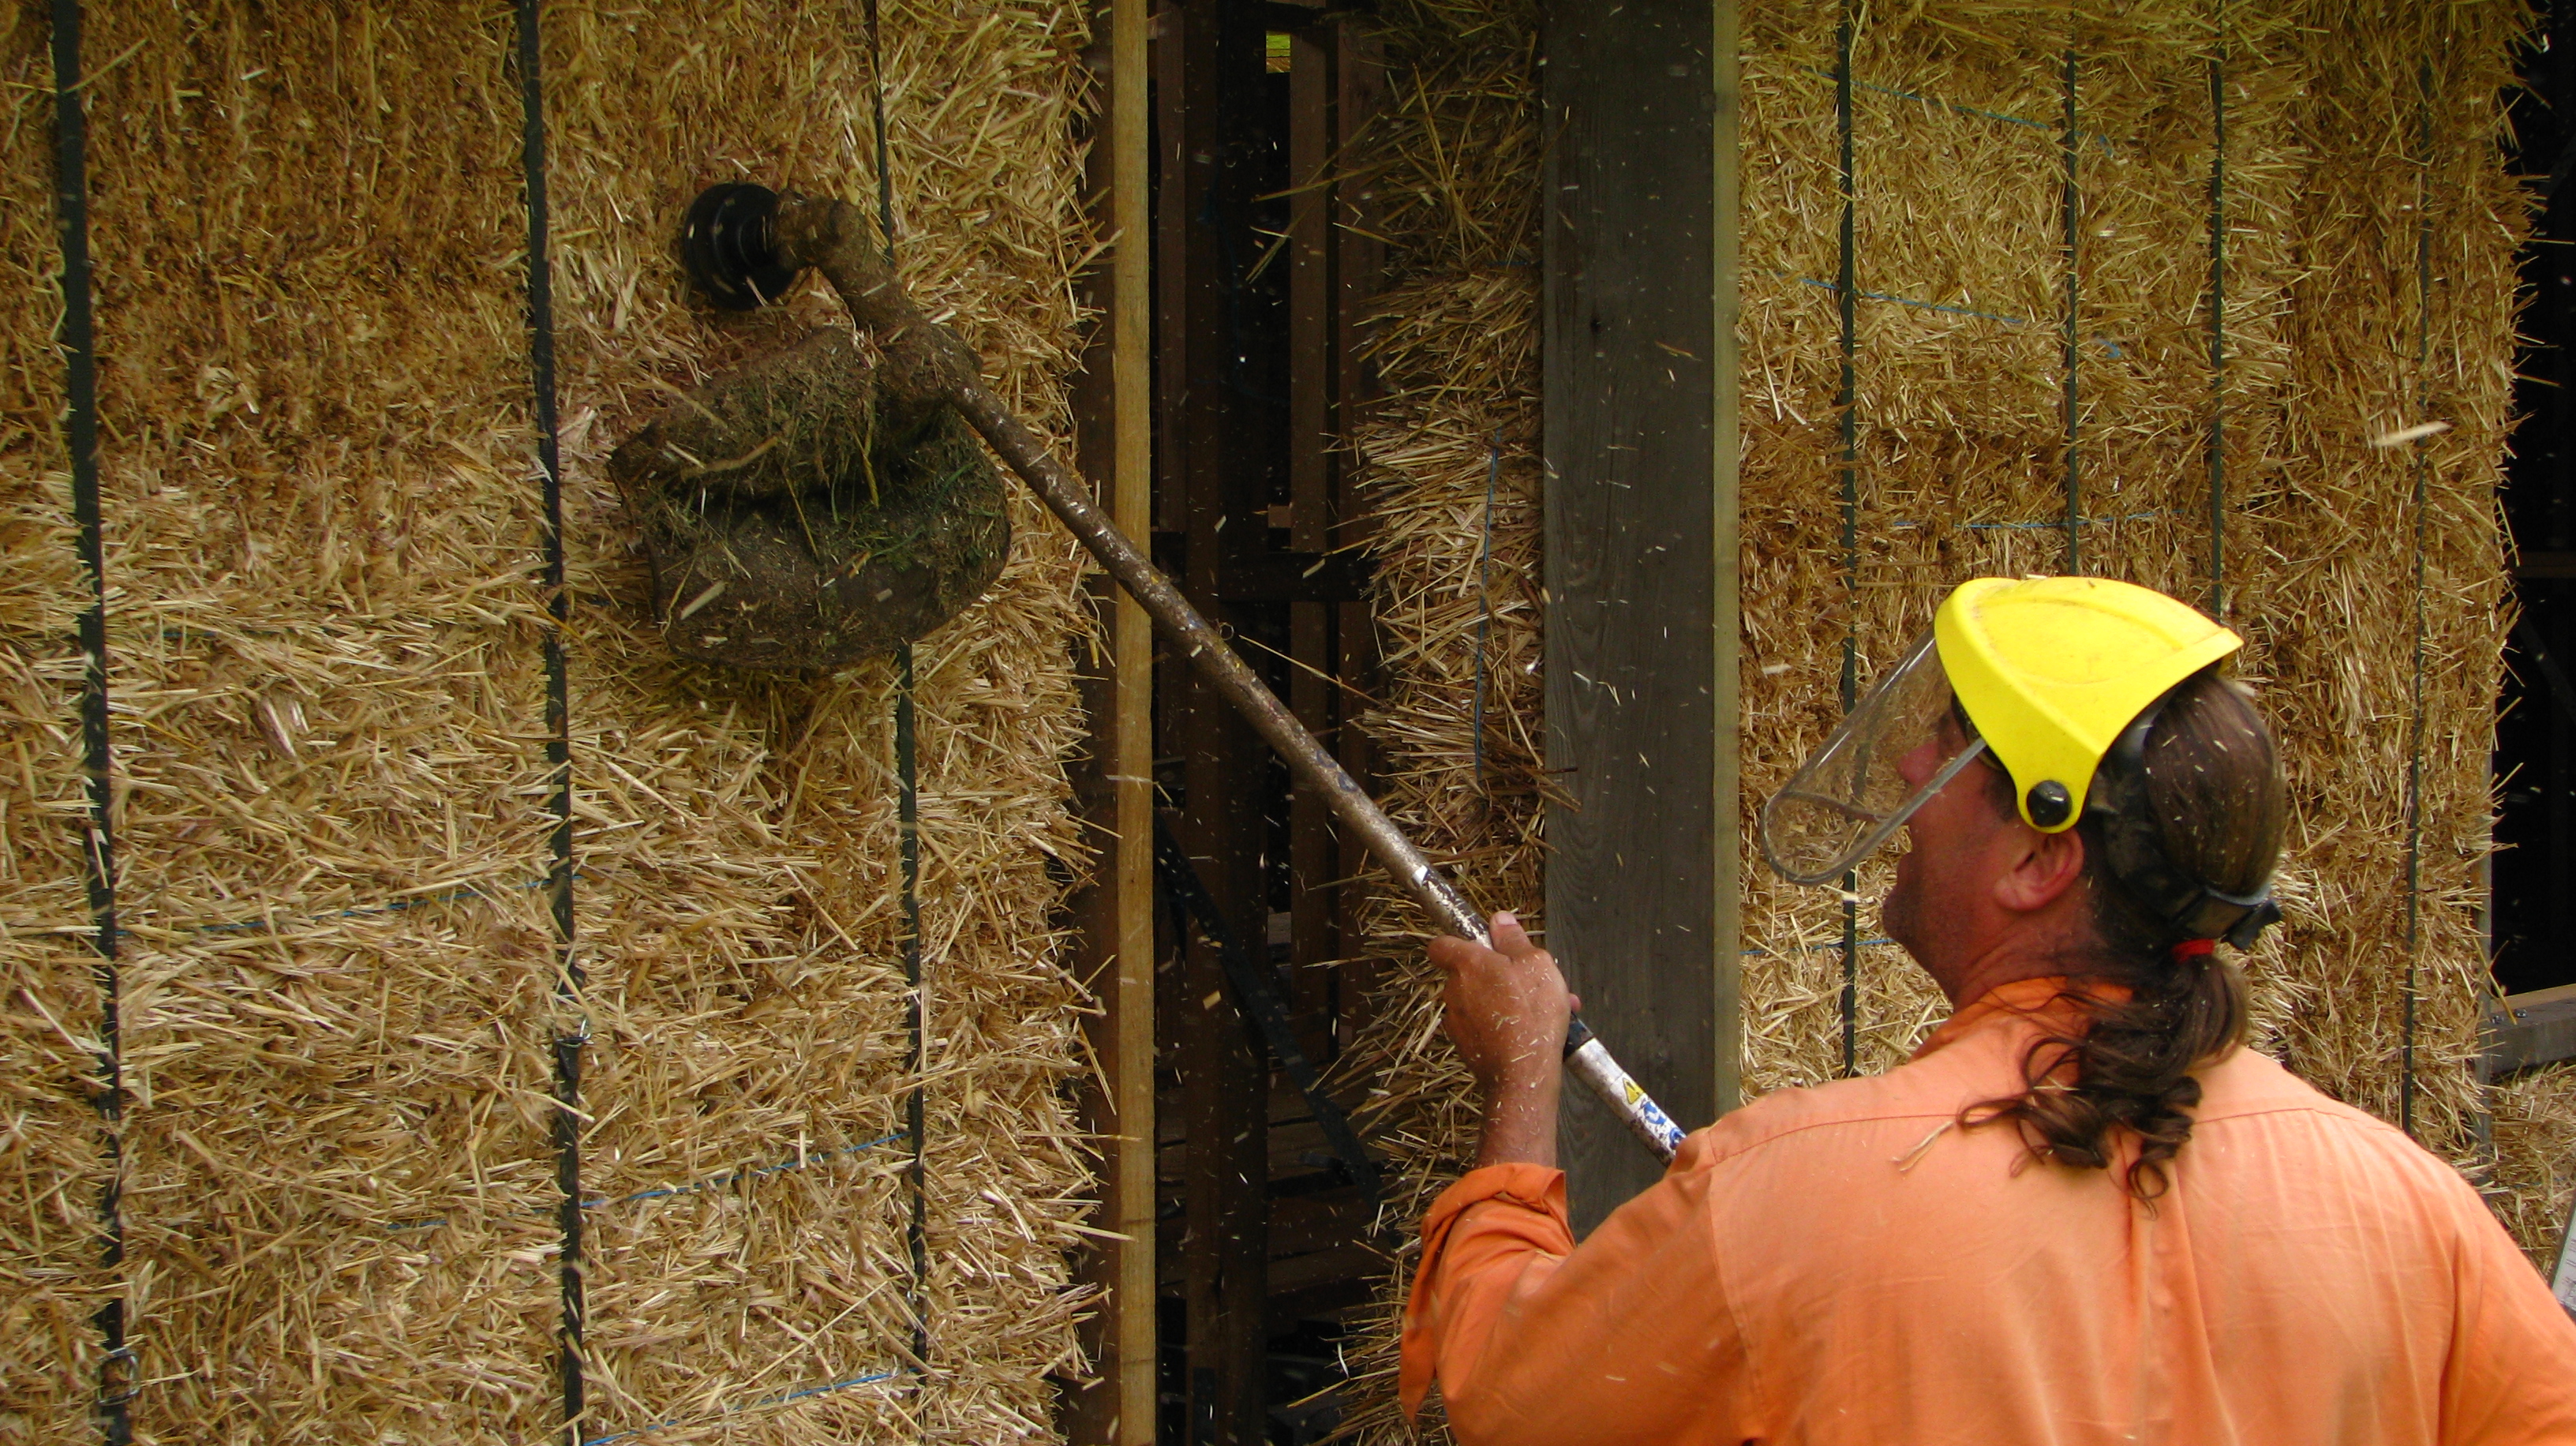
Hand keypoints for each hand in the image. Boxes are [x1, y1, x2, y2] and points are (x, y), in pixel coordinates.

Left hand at [1428, 911, 1574, 1167]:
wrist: (1523, 1074)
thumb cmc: (1531, 1016)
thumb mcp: (1535, 964)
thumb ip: (1514, 939)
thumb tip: (1500, 920)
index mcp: (1467, 965)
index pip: (1442, 944)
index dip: (1460, 941)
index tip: (1483, 946)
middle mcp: (1455, 991)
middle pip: (1470, 973)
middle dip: (1500, 974)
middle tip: (1532, 981)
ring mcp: (1457, 1020)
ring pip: (1482, 1001)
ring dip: (1509, 1000)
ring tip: (1546, 1008)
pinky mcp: (1466, 1045)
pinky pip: (1485, 1025)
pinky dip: (1505, 1024)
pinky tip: (1534, 1028)